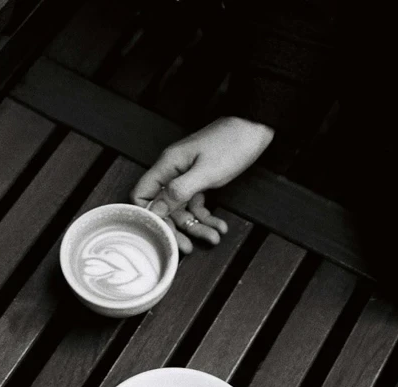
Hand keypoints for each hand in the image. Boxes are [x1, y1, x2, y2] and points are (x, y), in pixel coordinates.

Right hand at [131, 117, 274, 252]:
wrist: (255, 128)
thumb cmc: (232, 143)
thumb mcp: (206, 172)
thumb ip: (179, 191)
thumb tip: (155, 209)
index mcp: (167, 166)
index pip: (142, 194)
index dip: (147, 216)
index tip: (159, 234)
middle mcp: (173, 172)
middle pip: (164, 208)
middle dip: (176, 229)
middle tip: (188, 247)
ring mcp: (187, 177)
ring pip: (183, 209)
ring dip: (197, 226)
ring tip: (214, 237)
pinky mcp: (201, 180)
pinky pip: (197, 205)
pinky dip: (207, 217)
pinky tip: (219, 226)